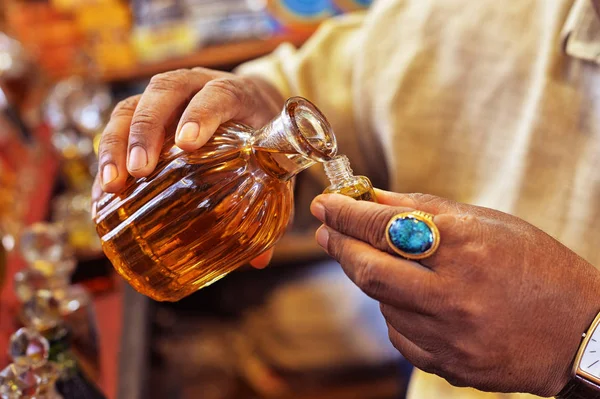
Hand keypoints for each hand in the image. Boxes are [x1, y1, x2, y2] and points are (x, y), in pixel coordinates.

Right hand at [92, 68, 284, 267]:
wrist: (253, 101)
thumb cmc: (264, 133)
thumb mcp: (274, 159)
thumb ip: (272, 202)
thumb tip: (258, 261)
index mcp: (235, 93)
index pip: (217, 93)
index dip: (201, 114)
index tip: (188, 144)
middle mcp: (195, 85)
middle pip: (163, 93)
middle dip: (146, 131)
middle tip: (140, 171)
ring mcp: (166, 95)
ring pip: (132, 105)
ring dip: (118, 144)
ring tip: (113, 185)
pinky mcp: (144, 111)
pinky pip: (118, 125)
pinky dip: (108, 156)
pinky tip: (104, 191)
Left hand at [310, 190, 599, 396]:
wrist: (581, 332)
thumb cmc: (540, 268)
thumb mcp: (489, 224)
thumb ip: (426, 209)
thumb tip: (374, 196)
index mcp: (466, 247)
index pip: (384, 226)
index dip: (345, 213)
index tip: (325, 204)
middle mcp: (453, 294)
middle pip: (368, 270)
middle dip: (338, 245)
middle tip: (326, 230)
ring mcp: (449, 335)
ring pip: (381, 303)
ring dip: (370, 277)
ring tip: (378, 260)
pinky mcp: (448, 364)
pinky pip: (400, 334)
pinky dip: (395, 310)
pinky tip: (409, 298)